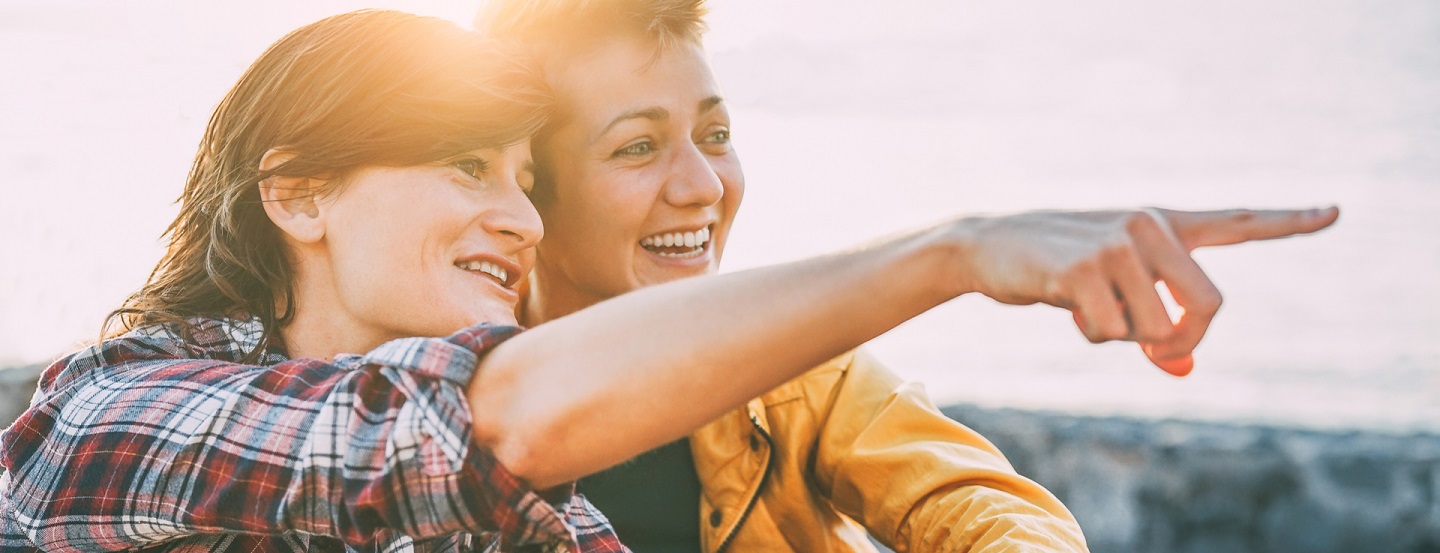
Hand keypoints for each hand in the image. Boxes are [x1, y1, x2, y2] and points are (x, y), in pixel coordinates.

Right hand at [952, 206, 1339, 375]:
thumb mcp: (1110, 292)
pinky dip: (1091, 333)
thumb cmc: (1057, 268)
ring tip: (1087, 307)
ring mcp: (1118, 244)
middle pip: (1208, 306)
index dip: (1289, 222)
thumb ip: (1153, 327)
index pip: (1237, 222)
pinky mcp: (1083, 267)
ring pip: (1154, 330)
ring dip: (1122, 338)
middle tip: (1155, 351)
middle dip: (1181, 343)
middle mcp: (1149, 225)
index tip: (1335, 213)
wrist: (989, 245)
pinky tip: (1063, 301)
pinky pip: (1110, 332)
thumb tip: (1181, 372)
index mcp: (1164, 223)